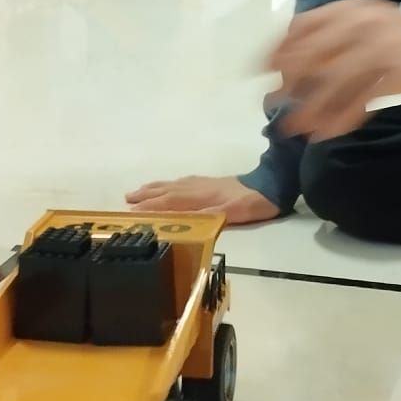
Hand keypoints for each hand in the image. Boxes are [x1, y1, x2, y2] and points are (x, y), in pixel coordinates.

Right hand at [126, 176, 283, 226]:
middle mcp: (199, 188)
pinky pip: (184, 181)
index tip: (131, 212)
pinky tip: (171, 185)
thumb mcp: (234, 213)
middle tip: (127, 199)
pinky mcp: (212, 182)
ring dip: (155, 188)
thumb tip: (182, 219)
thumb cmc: (253, 203)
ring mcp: (205, 183)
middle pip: (168, 191)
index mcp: (201, 197)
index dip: (151, 207)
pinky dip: (171, 184)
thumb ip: (208, 215)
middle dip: (147, 196)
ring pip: (174, 185)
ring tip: (139, 191)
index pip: (170, 202)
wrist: (273, 184)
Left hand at [268, 0, 400, 140]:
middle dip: (293, 80)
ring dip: (315, 107)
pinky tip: (326, 132)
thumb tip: (272, 60)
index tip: (258, 70)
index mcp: (351, 9)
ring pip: (341, 81)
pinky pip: (367, 101)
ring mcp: (388, 50)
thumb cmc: (384, 33)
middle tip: (275, 102)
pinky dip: (344, 119)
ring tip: (295, 127)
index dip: (279, 47)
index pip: (307, 25)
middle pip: (320, 53)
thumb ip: (319, 32)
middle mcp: (368, 25)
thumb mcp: (354, 21)